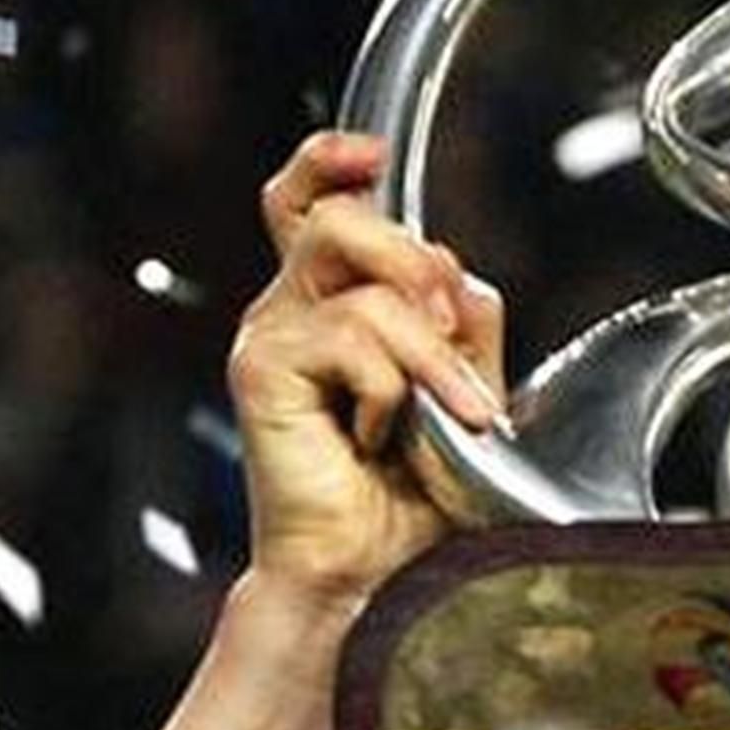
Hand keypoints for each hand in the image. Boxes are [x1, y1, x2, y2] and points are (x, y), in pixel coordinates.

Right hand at [225, 132, 508, 625]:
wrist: (377, 574)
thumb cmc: (418, 495)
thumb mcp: (466, 391)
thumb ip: (465, 326)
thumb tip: (461, 278)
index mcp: (332, 302)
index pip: (309, 200)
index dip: (330, 161)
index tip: (370, 155)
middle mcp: (291, 309)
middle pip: (333, 216)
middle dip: (412, 255)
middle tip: (450, 323)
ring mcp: (271, 339)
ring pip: (358, 280)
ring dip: (429, 347)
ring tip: (457, 410)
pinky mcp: (262, 374)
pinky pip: (350, 338)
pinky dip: (394, 386)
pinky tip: (383, 436)